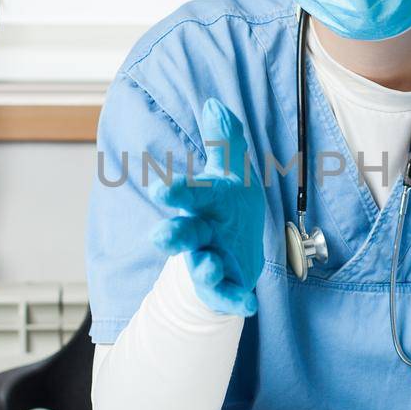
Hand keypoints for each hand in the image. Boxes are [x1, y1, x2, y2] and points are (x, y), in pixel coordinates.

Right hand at [150, 98, 265, 316]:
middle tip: (161, 238)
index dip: (176, 192)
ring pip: (202, 266)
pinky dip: (236, 300)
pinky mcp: (226, 285)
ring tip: (210, 267)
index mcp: (203, 202)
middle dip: (174, 236)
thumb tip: (214, 103)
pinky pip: (228, 296)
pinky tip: (249, 306)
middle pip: (183, 234)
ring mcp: (212, 260)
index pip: (188, 194)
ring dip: (204, 268)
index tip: (162, 190)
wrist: (238, 248)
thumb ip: (226, 141)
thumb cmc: (229, 206)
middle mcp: (201, 233)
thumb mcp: (232, 171)